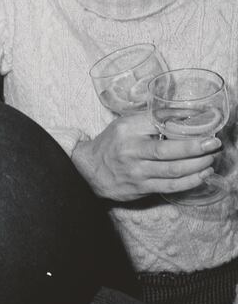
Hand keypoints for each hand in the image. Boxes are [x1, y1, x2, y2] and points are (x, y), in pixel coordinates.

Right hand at [71, 113, 221, 200]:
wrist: (89, 169)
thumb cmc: (112, 144)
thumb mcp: (125, 125)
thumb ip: (150, 121)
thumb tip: (185, 116)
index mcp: (127, 128)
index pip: (157, 121)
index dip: (181, 120)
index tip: (202, 120)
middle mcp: (131, 149)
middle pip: (168, 150)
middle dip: (196, 147)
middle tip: (214, 143)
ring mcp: (137, 170)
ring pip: (173, 170)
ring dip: (198, 165)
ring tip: (211, 158)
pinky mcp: (142, 187)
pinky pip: (171, 185)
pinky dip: (191, 181)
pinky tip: (202, 175)